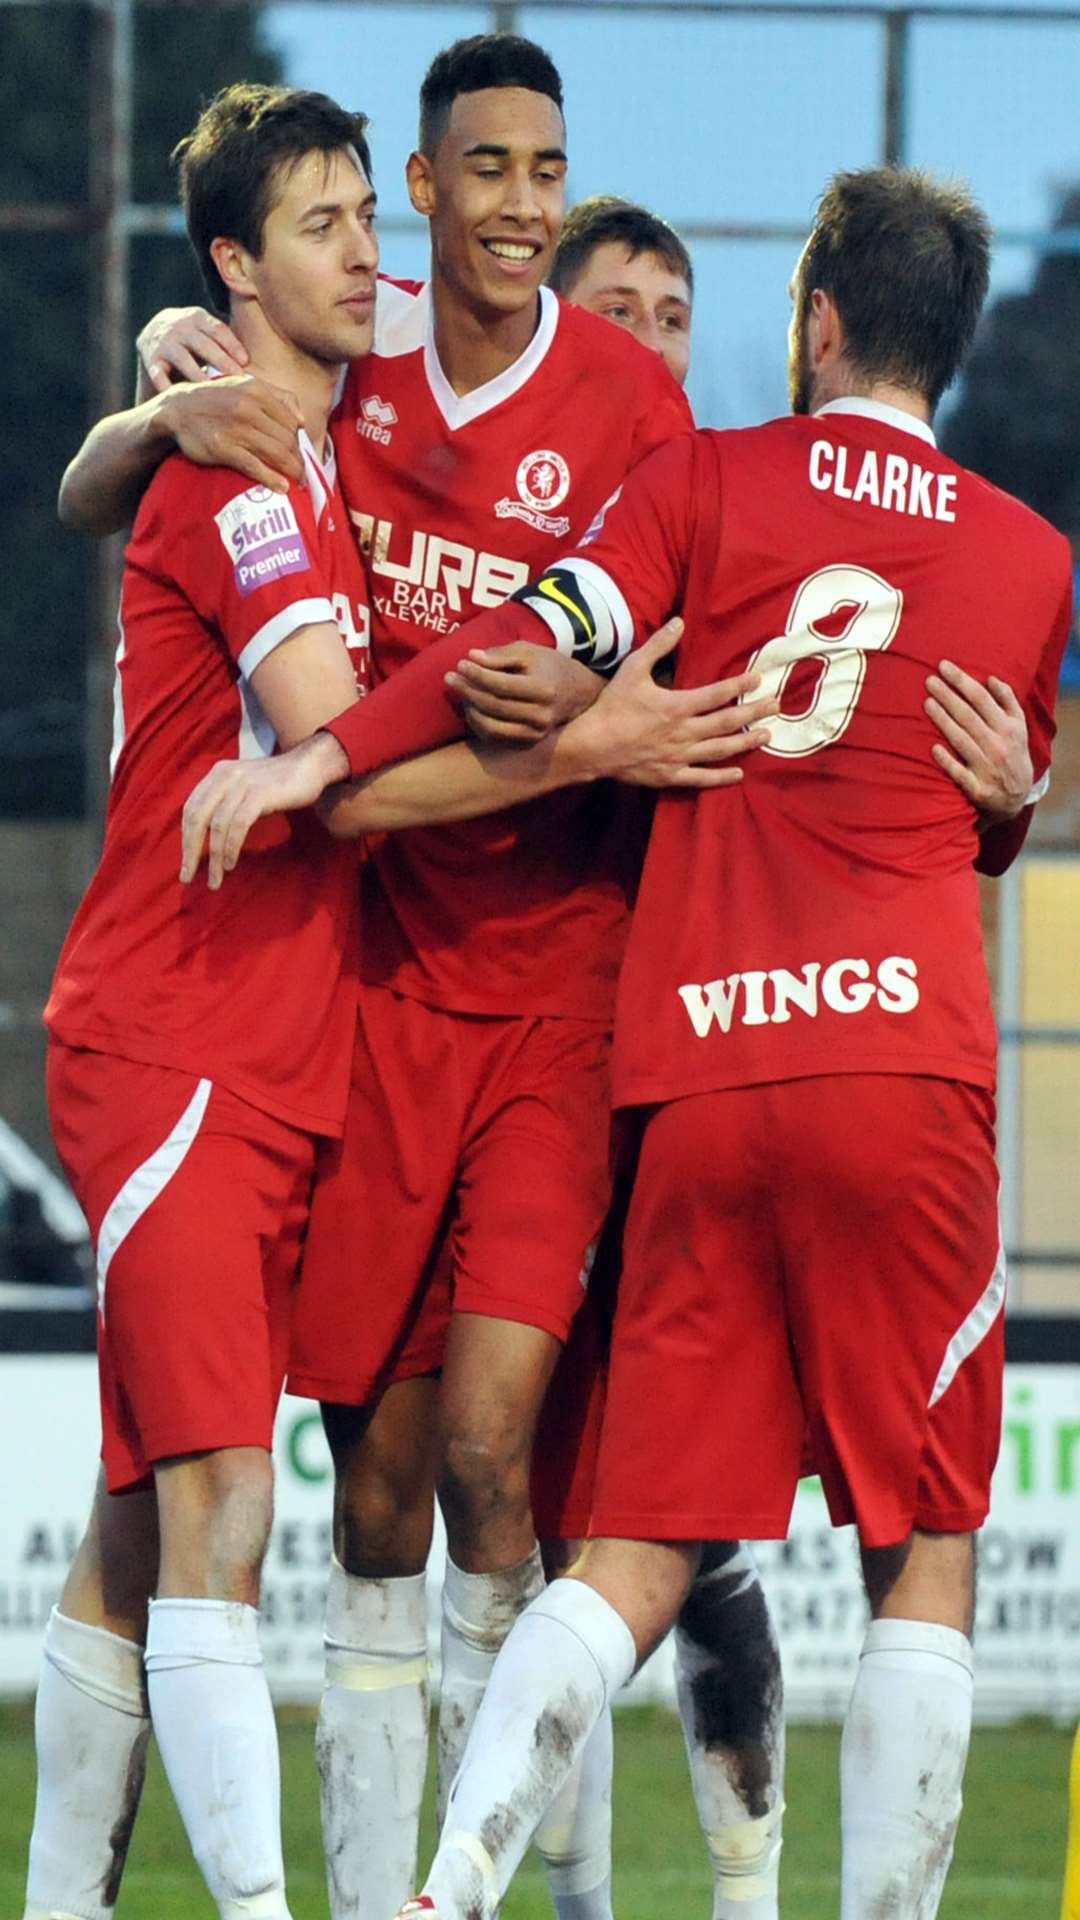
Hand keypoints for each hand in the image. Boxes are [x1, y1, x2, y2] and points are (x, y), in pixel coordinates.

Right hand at [138, 306, 248, 391]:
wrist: (153, 336)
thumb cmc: (194, 342)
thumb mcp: (208, 333)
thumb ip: (228, 343)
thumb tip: (263, 364)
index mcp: (197, 317)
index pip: (217, 329)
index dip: (231, 345)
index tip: (245, 361)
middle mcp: (178, 326)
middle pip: (202, 343)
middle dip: (220, 360)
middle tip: (236, 378)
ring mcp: (162, 341)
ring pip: (181, 358)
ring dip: (197, 375)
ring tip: (212, 392)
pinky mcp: (149, 358)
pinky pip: (157, 373)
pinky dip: (165, 384)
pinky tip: (178, 397)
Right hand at [158, 375, 305, 493]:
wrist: (177, 409)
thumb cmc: (215, 400)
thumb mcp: (244, 385)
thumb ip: (277, 396)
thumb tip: (302, 421)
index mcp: (257, 391)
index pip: (291, 422)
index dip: (300, 442)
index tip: (300, 455)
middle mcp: (249, 407)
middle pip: (287, 440)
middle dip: (299, 460)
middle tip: (303, 474)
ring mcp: (236, 429)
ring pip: (276, 453)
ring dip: (293, 471)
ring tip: (299, 483)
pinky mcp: (223, 448)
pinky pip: (255, 466)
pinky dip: (271, 479)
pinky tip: (282, 488)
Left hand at [179, 733, 349, 889]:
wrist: (311, 765)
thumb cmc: (278, 783)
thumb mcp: (245, 788)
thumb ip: (226, 803)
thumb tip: (208, 836)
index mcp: (217, 774)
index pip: (190, 808)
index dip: (185, 838)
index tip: (186, 862)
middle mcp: (224, 776)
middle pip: (197, 817)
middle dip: (190, 850)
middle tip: (188, 876)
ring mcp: (241, 784)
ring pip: (217, 825)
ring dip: (214, 857)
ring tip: (215, 879)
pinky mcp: (259, 794)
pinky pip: (238, 825)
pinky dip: (231, 847)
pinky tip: (230, 864)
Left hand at [446, 642, 601, 741]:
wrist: (575, 693)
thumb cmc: (547, 666)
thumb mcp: (528, 652)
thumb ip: (500, 654)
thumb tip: (471, 657)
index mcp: (544, 690)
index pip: (501, 684)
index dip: (477, 675)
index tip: (460, 663)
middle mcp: (541, 716)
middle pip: (494, 705)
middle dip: (467, 690)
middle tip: (450, 677)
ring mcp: (535, 733)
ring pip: (490, 726)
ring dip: (469, 708)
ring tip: (459, 691)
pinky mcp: (527, 742)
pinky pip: (494, 737)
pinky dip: (477, 723)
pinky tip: (470, 706)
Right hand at [567, 618, 775, 786]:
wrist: (592, 746)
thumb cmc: (612, 706)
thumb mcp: (632, 669)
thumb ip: (658, 646)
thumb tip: (679, 622)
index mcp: (677, 706)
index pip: (717, 694)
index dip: (740, 685)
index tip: (759, 678)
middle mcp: (684, 732)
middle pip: (727, 722)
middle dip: (754, 712)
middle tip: (776, 706)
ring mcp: (680, 756)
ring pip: (720, 750)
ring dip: (746, 742)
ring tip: (766, 735)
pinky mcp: (671, 775)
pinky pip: (701, 777)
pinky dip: (721, 776)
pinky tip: (739, 774)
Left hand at [925, 660, 1032, 820]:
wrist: (1015, 798)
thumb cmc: (1012, 753)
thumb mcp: (1019, 727)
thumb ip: (1008, 701)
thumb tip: (991, 678)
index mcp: (1009, 728)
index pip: (982, 698)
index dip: (962, 681)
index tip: (943, 666)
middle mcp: (999, 746)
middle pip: (968, 716)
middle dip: (948, 695)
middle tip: (929, 680)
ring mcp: (987, 768)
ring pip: (962, 740)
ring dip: (943, 720)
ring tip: (927, 703)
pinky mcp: (977, 789)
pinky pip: (959, 772)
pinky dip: (947, 761)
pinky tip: (934, 748)